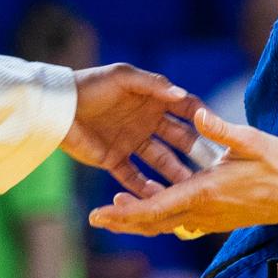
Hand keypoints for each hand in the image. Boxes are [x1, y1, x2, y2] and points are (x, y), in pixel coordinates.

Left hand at [61, 64, 203, 197]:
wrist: (58, 106)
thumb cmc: (91, 84)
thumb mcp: (124, 77)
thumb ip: (153, 84)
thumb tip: (181, 95)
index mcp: (153, 101)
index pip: (185, 110)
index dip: (203, 119)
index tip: (220, 133)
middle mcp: (147, 123)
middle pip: (178, 140)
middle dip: (196, 154)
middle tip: (214, 169)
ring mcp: (131, 143)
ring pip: (160, 162)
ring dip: (175, 175)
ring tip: (192, 189)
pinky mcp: (114, 160)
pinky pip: (133, 178)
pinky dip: (145, 189)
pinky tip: (160, 200)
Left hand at [89, 108, 277, 237]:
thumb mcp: (253, 142)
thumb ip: (223, 129)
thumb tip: (199, 113)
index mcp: (204, 192)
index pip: (155, 208)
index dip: (125, 213)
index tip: (100, 214)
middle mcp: (201, 211)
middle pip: (153, 223)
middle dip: (123, 221)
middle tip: (97, 219)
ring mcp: (208, 219)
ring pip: (164, 224)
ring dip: (140, 217)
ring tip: (116, 206)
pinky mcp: (214, 219)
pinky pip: (179, 221)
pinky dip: (160, 214)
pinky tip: (151, 198)